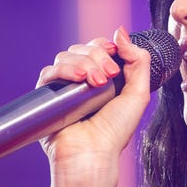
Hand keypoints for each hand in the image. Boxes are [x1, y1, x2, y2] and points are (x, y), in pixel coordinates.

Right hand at [36, 26, 150, 176]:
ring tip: (96, 83)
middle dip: (97, 56)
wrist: (93, 154)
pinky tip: (78, 79)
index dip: (105, 46)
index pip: (98, 48)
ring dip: (84, 63)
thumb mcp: (138, 94)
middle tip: (109, 77)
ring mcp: (65, 87)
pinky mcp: (48, 95)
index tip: (114, 54)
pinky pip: (49, 71)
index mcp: (103, 78)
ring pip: (66, 56)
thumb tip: (120, 32)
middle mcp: (83, 80)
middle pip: (82, 48)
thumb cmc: (116, 130)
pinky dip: (64, 69)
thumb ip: (138, 60)